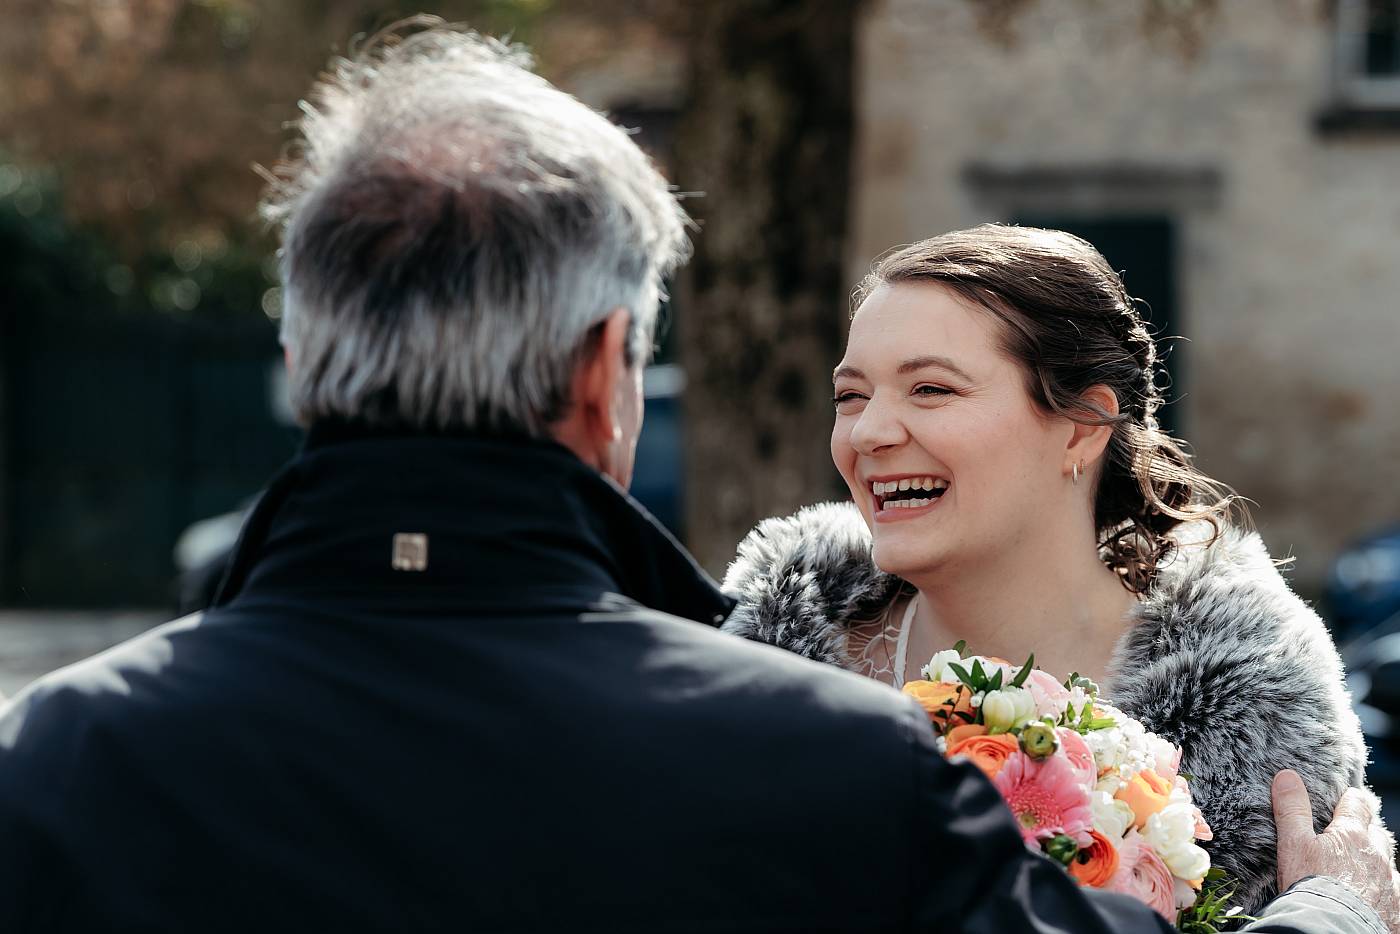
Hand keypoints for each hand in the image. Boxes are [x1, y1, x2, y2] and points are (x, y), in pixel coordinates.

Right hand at [1273, 769, 1399, 926]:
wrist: (1334, 929)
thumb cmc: (1312, 886)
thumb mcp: (1293, 844)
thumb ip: (1291, 810)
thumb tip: (1287, 776)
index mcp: (1353, 835)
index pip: (1358, 804)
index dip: (1351, 799)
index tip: (1345, 798)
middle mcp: (1377, 856)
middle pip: (1377, 834)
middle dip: (1365, 832)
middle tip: (1348, 837)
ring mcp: (1390, 884)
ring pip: (1386, 865)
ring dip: (1374, 863)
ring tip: (1357, 871)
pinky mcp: (1396, 909)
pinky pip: (1393, 893)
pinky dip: (1382, 892)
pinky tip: (1370, 898)